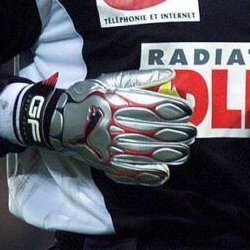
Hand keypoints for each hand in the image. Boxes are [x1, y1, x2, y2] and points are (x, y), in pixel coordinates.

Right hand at [17, 68, 195, 185]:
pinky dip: (148, 175)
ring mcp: (109, 148)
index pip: (153, 108)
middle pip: (153, 132)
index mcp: (117, 103)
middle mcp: (114, 127)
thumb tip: (170, 73)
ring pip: (145, 154)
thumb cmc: (87, 96)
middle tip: (192, 133)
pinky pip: (129, 172)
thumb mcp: (110, 80)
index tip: (188, 111)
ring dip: (169, 154)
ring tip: (185, 152)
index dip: (175, 110)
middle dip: (177, 134)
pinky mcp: (104, 163)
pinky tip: (164, 173)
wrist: (57, 121)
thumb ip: (141, 78)